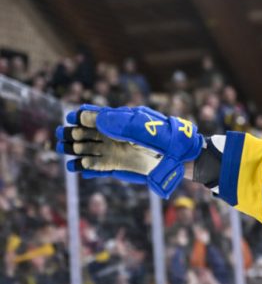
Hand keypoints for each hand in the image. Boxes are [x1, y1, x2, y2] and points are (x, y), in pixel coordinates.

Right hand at [56, 104, 203, 198]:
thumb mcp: (142, 126)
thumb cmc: (162, 136)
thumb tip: (94, 118)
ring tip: (61, 149)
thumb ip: (119, 122)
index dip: (82, 116)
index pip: (95, 116)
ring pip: (89, 150)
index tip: (72, 117)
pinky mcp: (117, 167)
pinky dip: (86, 167)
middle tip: (61, 136)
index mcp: (119, 122)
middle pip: (87, 133)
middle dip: (73, 133)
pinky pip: (97, 167)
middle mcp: (114, 136)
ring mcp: (114, 152)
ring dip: (75, 150)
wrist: (177, 156)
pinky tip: (75, 167)